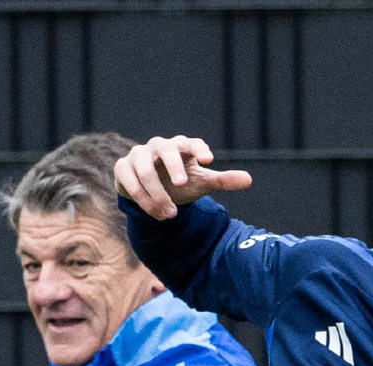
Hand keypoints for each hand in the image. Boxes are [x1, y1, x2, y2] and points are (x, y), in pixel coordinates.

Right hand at [114, 135, 251, 220]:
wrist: (154, 190)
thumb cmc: (181, 182)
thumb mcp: (202, 182)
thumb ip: (223, 180)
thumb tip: (249, 179)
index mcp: (180, 147)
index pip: (190, 143)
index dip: (198, 148)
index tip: (208, 160)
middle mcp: (159, 147)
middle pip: (165, 149)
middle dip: (173, 166)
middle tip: (182, 184)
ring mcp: (138, 155)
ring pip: (145, 170)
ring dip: (158, 193)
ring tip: (171, 215)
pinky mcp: (123, 168)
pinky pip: (130, 181)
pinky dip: (142, 198)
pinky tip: (156, 213)